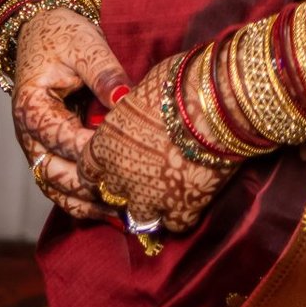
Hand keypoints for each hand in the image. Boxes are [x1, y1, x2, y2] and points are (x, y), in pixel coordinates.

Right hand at [12, 7, 131, 220]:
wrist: (42, 30)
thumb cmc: (63, 34)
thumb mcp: (85, 44)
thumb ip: (104, 73)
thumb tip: (124, 99)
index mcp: (31, 109)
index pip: (64, 141)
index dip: (96, 151)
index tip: (129, 157)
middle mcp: (29, 136)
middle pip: (56, 176)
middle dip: (92, 186)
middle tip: (131, 194)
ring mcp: (39, 148)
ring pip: (57, 190)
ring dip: (88, 204)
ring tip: (125, 214)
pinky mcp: (52, 152)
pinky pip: (64, 186)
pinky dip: (85, 200)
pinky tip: (114, 210)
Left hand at [78, 56, 232, 234]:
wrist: (217, 102)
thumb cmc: (180, 83)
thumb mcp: (143, 91)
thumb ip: (133, 113)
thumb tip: (137, 112)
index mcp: (105, 145)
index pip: (89, 170)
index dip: (105, 166)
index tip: (119, 159)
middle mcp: (120, 176)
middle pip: (115, 193)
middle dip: (130, 183)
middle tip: (151, 169)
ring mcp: (149, 197)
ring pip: (141, 216)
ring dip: (153, 204)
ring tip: (170, 188)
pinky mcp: (181, 209)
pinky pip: (175, 223)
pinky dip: (182, 212)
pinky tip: (192, 195)